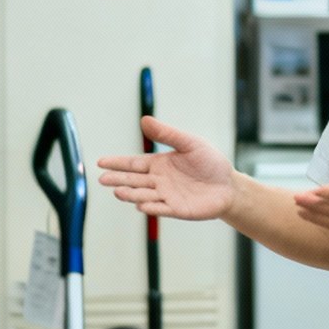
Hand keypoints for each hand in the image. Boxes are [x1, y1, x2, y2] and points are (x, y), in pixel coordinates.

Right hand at [97, 116, 232, 221]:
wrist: (228, 185)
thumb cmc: (209, 162)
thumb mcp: (189, 143)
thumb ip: (167, 134)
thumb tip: (144, 119)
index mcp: (159, 164)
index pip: (133, 163)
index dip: (117, 163)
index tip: (100, 162)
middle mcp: (158, 181)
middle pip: (133, 180)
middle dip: (117, 180)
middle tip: (102, 179)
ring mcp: (166, 196)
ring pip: (143, 195)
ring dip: (130, 194)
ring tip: (118, 191)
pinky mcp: (177, 210)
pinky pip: (161, 208)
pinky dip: (151, 207)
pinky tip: (140, 204)